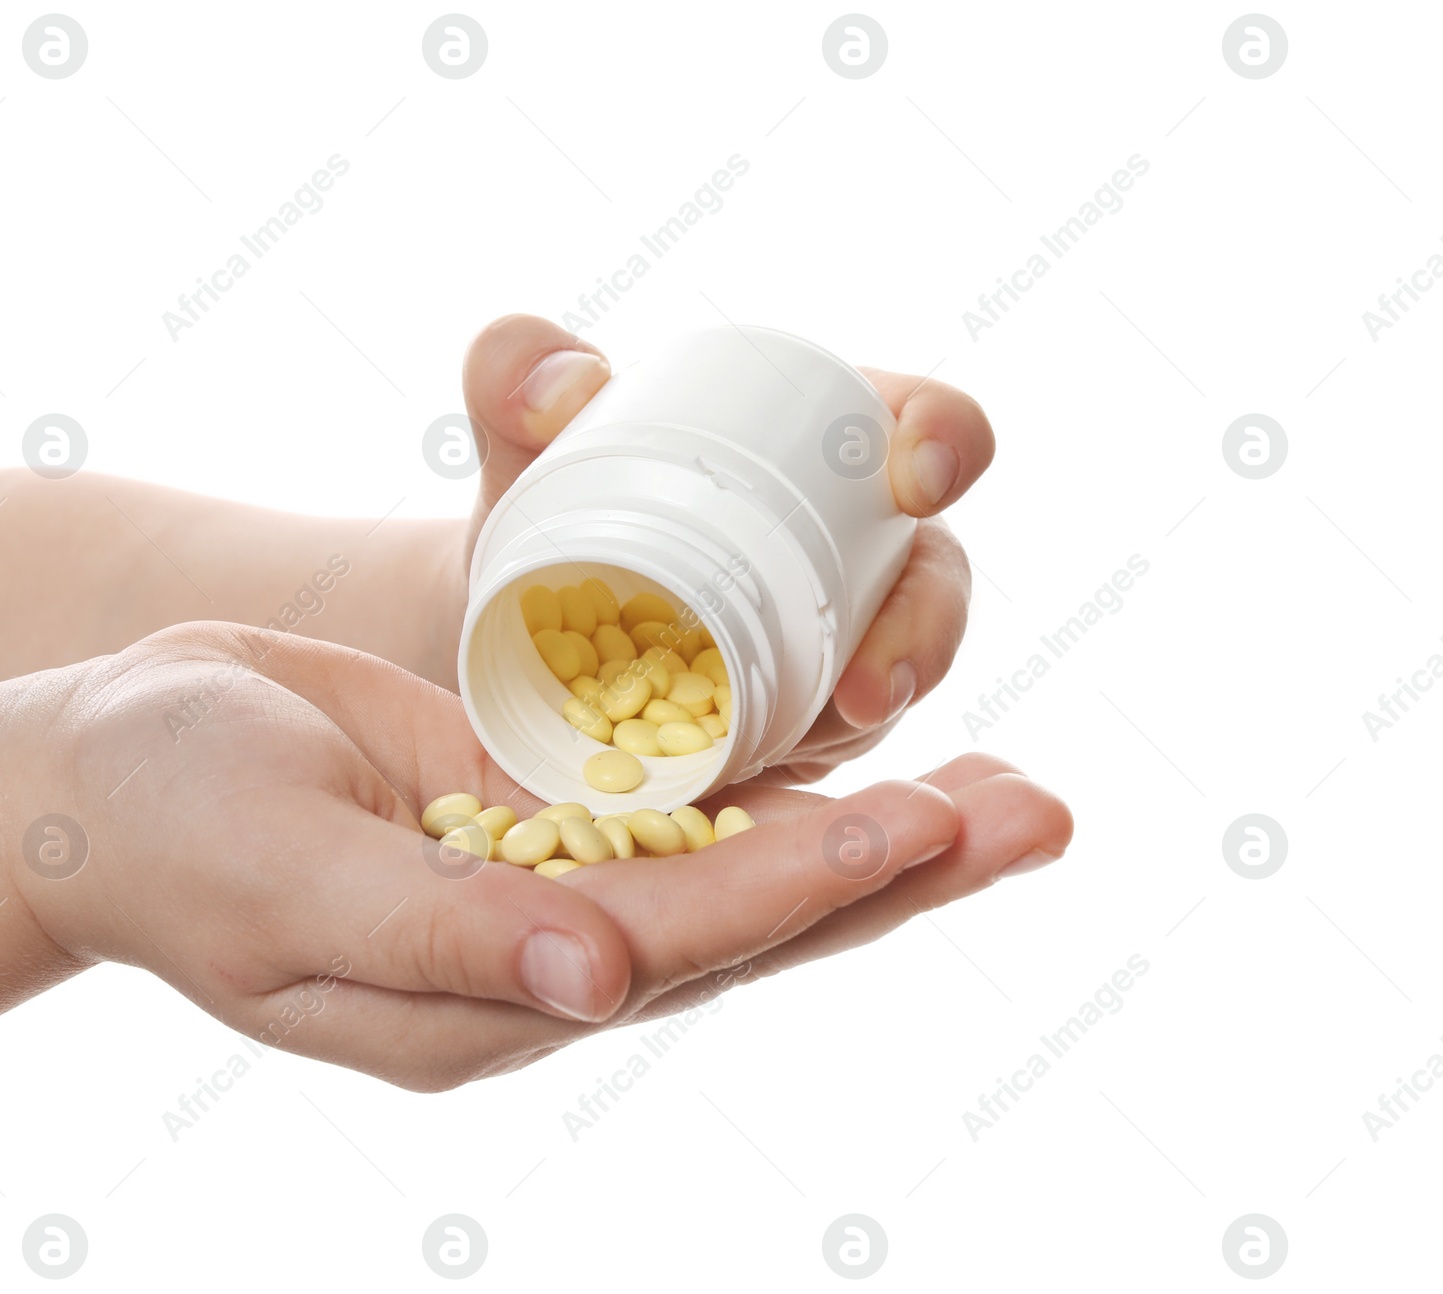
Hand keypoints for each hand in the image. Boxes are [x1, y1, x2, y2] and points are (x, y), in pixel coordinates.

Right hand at [3, 622, 1068, 1091]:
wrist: (112, 767)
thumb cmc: (170, 826)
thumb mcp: (287, 888)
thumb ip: (448, 940)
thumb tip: (603, 985)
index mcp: (495, 998)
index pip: (684, 941)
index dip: (806, 881)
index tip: (925, 820)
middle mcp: (547, 951)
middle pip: (759, 914)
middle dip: (903, 866)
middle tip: (1043, 812)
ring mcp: (552, 877)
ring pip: (745, 854)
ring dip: (876, 823)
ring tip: (1007, 784)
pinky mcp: (542, 805)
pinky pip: (685, 795)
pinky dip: (780, 770)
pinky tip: (865, 741)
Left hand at [451, 315, 994, 783]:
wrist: (495, 633)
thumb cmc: (533, 513)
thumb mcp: (515, 448)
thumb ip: (509, 381)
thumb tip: (560, 384)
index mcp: (818, 446)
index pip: (919, 427)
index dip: (946, 437)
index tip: (915, 474)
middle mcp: (852, 551)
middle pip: (931, 581)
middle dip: (925, 630)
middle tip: (868, 683)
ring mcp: (839, 650)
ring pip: (898, 681)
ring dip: (878, 716)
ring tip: (821, 741)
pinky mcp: (807, 737)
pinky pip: (841, 758)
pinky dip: (825, 777)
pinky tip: (782, 794)